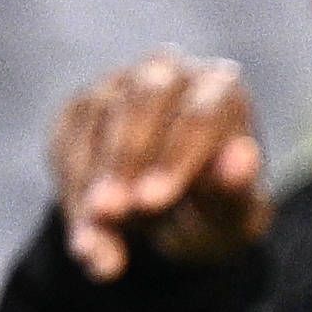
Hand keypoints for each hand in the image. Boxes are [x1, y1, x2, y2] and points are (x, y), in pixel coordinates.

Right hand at [50, 50, 271, 280]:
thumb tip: (244, 155)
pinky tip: (86, 237)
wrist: (172, 220)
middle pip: (143, 100)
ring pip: (96, 120)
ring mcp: (119, 86)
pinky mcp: (79, 110)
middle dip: (125, 159)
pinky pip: (67, 142)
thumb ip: (236, 189)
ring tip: (97, 235)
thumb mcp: (231, 215)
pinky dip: (73, 192)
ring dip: (91, 180)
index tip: (153, 202)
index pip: (202, 113)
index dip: (175, 156)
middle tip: (111, 211)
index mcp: (222, 91)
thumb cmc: (214, 212)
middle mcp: (169, 75)